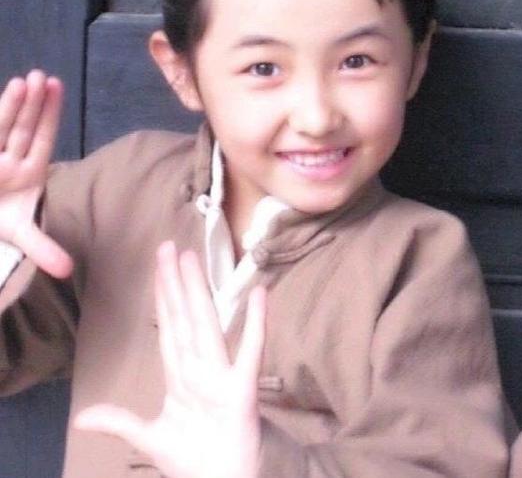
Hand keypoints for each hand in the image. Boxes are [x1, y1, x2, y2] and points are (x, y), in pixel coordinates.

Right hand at [0, 70, 71, 276]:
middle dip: (31, 104)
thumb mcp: (20, 235)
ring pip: (1, 128)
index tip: (56, 89)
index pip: (40, 138)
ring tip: (22, 82)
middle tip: (41, 77)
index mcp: (28, 172)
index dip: (48, 115)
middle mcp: (9, 160)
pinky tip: (3, 95)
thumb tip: (68, 271)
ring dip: (9, 105)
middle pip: (21, 128)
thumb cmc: (1, 221)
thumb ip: (43, 249)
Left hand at [75, 242, 265, 477]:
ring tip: (192, 260)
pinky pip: (249, 353)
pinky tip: (260, 295)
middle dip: (174, 282)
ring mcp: (221, 377)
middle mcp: (199, 369)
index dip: (162, 296)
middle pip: (183, 318)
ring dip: (198, 292)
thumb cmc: (196, 462)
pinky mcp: (242, 392)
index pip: (168, 328)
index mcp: (180, 377)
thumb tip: (81, 418)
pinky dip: (254, 325)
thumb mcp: (152, 439)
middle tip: (168, 247)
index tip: (159, 266)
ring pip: (205, 326)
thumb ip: (121, 422)